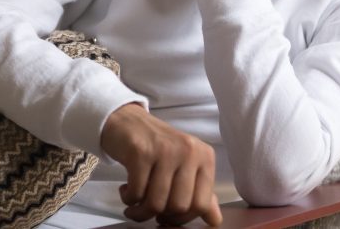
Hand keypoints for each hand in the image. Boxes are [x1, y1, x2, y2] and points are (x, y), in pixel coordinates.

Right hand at [101, 104, 221, 225]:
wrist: (126, 120)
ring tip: (133, 204)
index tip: (168, 216)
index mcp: (204, 156)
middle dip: (160, 215)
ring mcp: (165, 150)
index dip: (183, 218)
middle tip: (147, 209)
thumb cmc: (155, 146)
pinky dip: (128, 198)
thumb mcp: (183, 165)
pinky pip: (137, 192)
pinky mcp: (140, 152)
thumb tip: (214, 220)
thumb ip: (199, 192)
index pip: (202, 204)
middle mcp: (189, 151)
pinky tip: (125, 190)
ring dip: (140, 211)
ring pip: (156, 203)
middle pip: (179, 206)